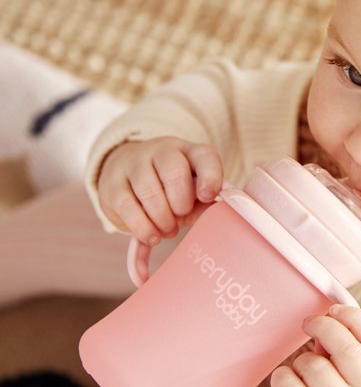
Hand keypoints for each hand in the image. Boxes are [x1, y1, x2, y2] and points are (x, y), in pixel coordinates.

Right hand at [96, 137, 223, 244]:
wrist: (126, 175)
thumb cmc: (169, 189)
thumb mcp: (191, 192)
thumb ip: (206, 201)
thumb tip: (222, 211)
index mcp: (188, 151)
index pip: (204, 156)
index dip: (210, 176)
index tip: (208, 197)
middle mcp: (160, 151)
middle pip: (174, 172)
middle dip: (181, 203)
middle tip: (181, 218)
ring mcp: (132, 165)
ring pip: (149, 190)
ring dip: (162, 218)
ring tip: (167, 229)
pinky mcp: (111, 185)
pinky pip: (127, 207)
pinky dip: (142, 227)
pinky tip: (151, 235)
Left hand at [269, 304, 360, 386]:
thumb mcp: (355, 386)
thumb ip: (344, 355)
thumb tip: (326, 320)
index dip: (354, 318)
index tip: (335, 309)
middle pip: (347, 348)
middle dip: (324, 326)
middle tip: (310, 323)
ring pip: (313, 364)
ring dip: (301, 360)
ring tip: (301, 372)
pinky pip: (288, 381)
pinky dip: (282, 376)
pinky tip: (287, 385)